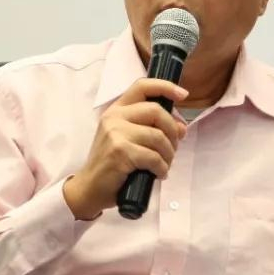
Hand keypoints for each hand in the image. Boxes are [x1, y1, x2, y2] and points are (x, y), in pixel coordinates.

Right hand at [63, 78, 187, 219]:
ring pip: (158, 136)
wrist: (90, 188)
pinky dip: (162, 168)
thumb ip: (150, 128)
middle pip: (156, 111)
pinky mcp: (120, 152)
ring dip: (169, 154)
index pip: (142, 86)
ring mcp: (116, 133)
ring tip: (165, 165)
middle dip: (172, 130)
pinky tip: (159, 174)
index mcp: (116, 110)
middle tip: (174, 147)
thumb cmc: (112, 164)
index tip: (183, 95)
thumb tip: (181, 127)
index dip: (165, 87)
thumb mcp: (127, 139)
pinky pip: (154, 157)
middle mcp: (114, 117)